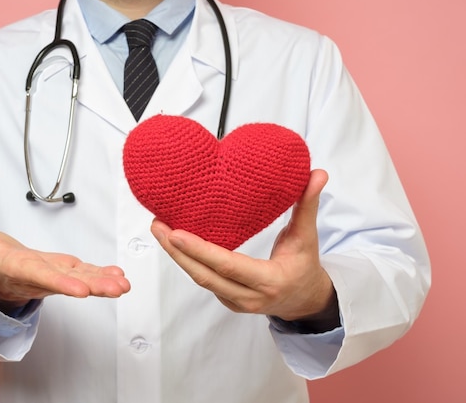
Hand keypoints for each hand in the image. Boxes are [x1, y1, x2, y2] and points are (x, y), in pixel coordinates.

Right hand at [0, 229, 130, 312]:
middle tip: (116, 290)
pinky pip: (85, 272)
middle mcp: (39, 275)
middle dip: (93, 286)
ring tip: (124, 286)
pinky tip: (120, 276)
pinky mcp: (63, 270)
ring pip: (81, 278)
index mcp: (18, 268)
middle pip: (69, 281)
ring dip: (104, 282)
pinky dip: (102, 274)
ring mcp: (54, 274)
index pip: (41, 276)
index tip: (81, 290)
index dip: (60, 282)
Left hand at [151, 169, 337, 324]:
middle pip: (204, 276)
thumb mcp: (308, 237)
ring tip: (159, 229)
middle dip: (177, 252)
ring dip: (177, 256)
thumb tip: (317, 174)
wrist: (304, 300)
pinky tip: (175, 241)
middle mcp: (249, 297)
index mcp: (270, 281)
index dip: (201, 251)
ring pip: (200, 279)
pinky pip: (203, 279)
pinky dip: (187, 261)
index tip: (176, 233)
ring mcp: (235, 301)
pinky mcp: (226, 299)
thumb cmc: (304, 266)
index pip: (229, 266)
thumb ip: (308, 205)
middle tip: (157, 225)